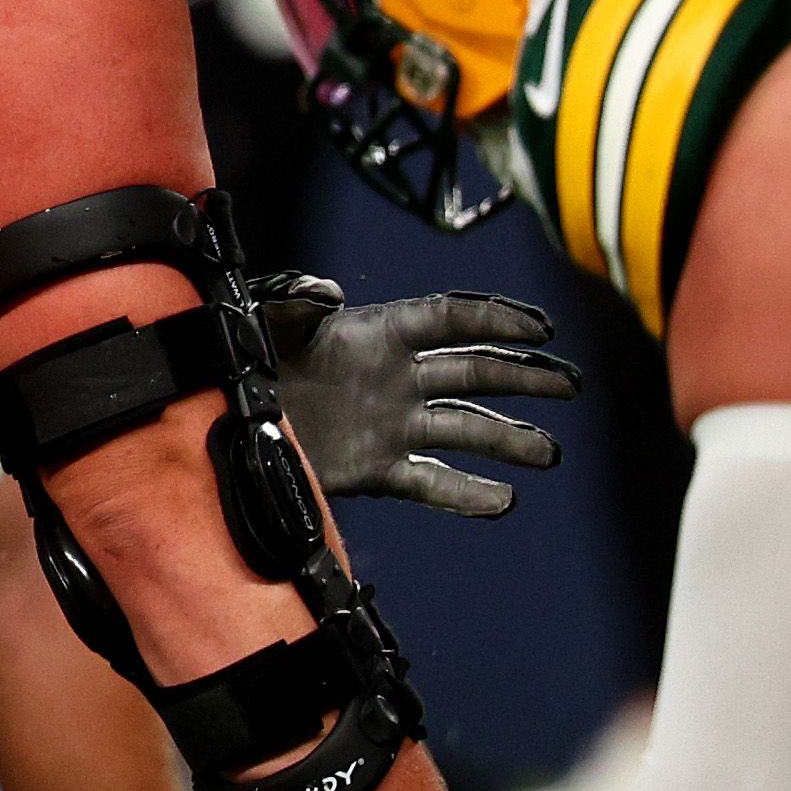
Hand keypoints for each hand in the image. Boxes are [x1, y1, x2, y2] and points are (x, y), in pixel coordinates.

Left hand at [260, 274, 576, 517]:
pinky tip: (502, 500)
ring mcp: (391, 424)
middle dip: (523, 376)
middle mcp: (395, 378)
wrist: (219, 416)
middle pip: (473, 373)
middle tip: (570, 385)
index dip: (496, 319)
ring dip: (508, 438)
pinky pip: (431, 482)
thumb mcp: (267, 317)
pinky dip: (466, 493)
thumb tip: (329, 290)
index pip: (450, 320)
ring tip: (549, 453)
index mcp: (377, 333)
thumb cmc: (246, 354)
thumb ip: (296, 299)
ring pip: (464, 429)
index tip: (541, 329)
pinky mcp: (376, 468)